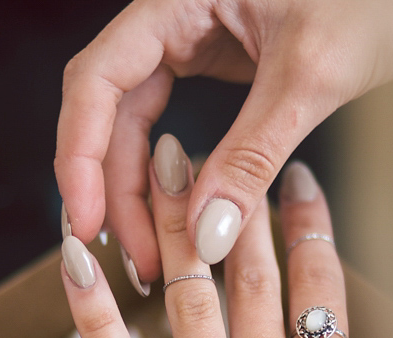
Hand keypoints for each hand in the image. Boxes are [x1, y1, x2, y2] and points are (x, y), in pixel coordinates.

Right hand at [55, 0, 392, 293]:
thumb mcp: (311, 79)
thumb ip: (251, 156)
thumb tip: (205, 237)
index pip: (99, 77)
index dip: (81, 155)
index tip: (85, 220)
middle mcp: (176, 12)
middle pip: (111, 110)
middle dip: (115, 189)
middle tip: (133, 259)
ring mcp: (194, 38)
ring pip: (140, 125)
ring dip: (142, 193)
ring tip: (154, 257)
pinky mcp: (218, 63)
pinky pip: (175, 126)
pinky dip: (177, 178)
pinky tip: (182, 221)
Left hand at [59, 132, 392, 337]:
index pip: (318, 275)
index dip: (308, 219)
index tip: (299, 183)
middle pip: (245, 271)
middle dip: (234, 200)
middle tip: (217, 151)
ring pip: (185, 299)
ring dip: (172, 228)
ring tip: (159, 170)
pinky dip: (92, 314)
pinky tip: (76, 264)